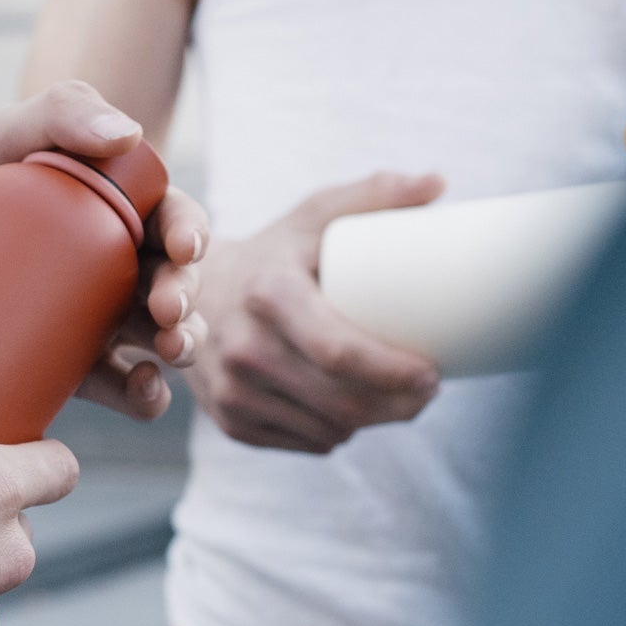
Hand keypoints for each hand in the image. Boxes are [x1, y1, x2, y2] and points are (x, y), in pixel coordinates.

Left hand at [0, 80, 209, 422]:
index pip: (170, 219)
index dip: (189, 232)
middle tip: (165, 309)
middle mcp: (113, 268)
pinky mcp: (71, 371)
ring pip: (158, 340)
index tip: (179, 247)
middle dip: (185, 298)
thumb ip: (59, 110)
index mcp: (113, 211)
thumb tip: (129, 135)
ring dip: (180, 347)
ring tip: (163, 351)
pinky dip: (146, 396)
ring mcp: (94, 323)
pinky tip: (144, 392)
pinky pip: (123, 390)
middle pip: (171, 284)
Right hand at [189, 172, 444, 452]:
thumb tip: (437, 183)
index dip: (393, 371)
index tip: (433, 372)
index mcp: (268, 294)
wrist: (188, 295)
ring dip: (372, 422)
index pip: (338, 351)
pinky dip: (337, 433)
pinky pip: (307, 442)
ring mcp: (233, 391)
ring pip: (329, 429)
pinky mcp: (231, 422)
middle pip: (341, 401)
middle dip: (398, 405)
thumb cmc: (273, 254)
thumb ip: (374, 194)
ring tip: (395, 398)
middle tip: (429, 390)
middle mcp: (243, 348)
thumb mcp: (314, 216)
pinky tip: (350, 411)